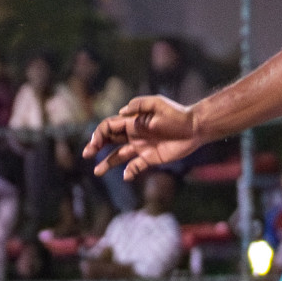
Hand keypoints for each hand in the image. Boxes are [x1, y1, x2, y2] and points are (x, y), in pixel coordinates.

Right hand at [84, 96, 202, 178]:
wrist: (194, 128)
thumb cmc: (177, 114)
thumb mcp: (158, 104)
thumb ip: (139, 106)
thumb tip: (121, 112)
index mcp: (132, 122)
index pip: (109, 127)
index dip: (99, 135)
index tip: (94, 145)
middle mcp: (133, 134)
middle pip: (109, 140)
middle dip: (96, 146)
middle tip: (87, 154)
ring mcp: (141, 147)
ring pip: (119, 156)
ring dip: (107, 163)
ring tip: (97, 172)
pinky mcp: (151, 158)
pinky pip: (136, 166)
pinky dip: (129, 172)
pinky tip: (125, 176)